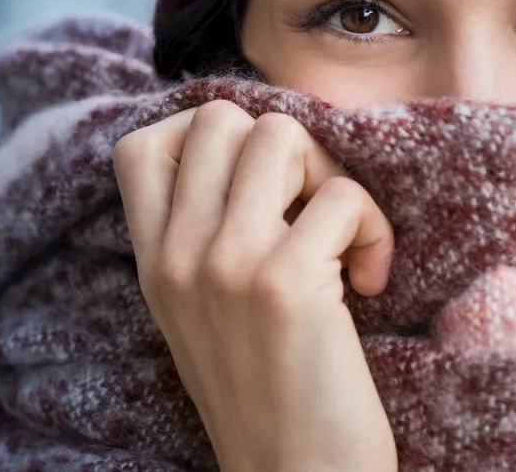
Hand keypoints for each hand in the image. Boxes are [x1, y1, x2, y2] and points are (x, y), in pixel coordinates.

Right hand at [113, 100, 397, 471]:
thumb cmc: (268, 397)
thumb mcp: (201, 316)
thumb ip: (202, 241)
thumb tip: (254, 152)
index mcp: (153, 264)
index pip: (142, 147)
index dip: (207, 139)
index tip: (256, 187)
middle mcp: (177, 256)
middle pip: (221, 118)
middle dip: (284, 148)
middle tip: (309, 210)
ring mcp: (225, 265)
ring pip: (281, 135)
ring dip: (331, 176)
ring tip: (342, 239)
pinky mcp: (284, 284)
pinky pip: (342, 196)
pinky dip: (374, 229)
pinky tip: (370, 283)